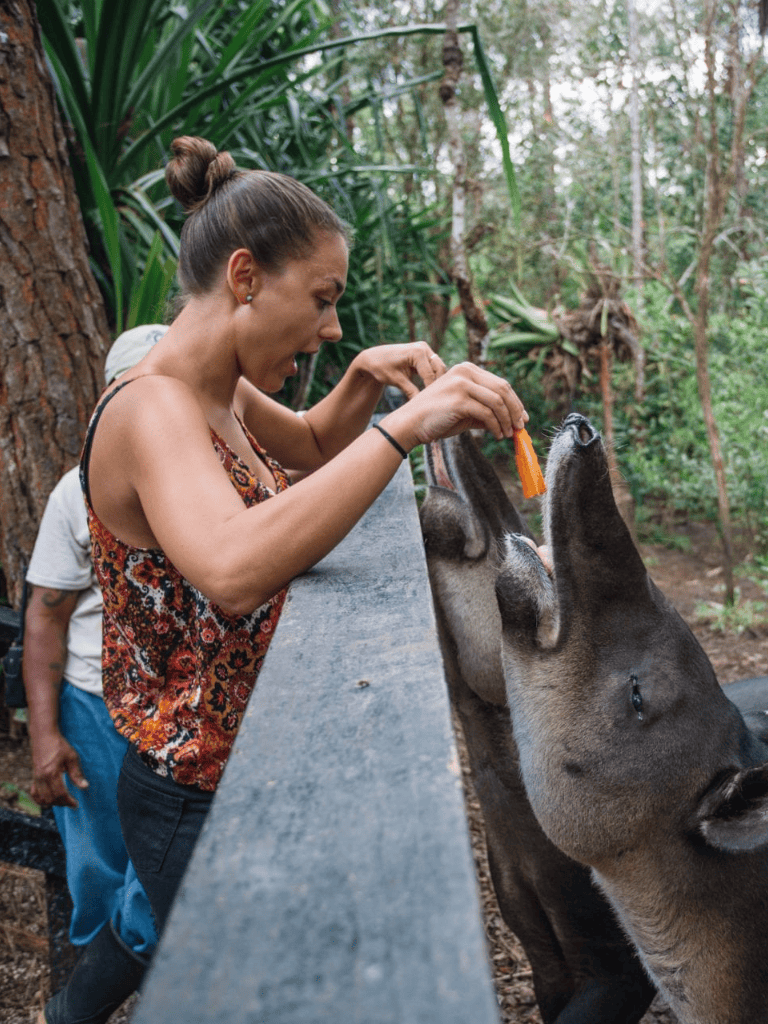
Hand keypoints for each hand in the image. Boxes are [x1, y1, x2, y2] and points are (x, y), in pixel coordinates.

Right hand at [30, 731, 88, 808]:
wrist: (44, 737)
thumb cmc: (59, 745)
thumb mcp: (72, 757)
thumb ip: (76, 774)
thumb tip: (84, 787)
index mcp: (52, 773)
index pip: (60, 794)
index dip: (68, 801)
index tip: (76, 804)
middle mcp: (41, 778)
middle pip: (51, 799)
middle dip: (62, 803)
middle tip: (71, 802)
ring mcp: (36, 778)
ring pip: (42, 799)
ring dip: (53, 803)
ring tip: (63, 800)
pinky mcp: (34, 777)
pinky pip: (35, 794)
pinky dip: (41, 799)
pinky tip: (50, 798)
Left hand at [352, 342, 446, 398]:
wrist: (373, 358)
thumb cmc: (382, 367)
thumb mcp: (396, 380)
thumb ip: (410, 391)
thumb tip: (421, 404)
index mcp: (418, 352)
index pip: (430, 375)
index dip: (431, 390)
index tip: (430, 403)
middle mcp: (423, 348)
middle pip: (439, 369)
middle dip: (439, 384)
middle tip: (435, 400)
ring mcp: (425, 349)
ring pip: (438, 367)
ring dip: (437, 380)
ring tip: (433, 396)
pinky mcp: (424, 353)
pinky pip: (433, 366)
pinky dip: (433, 376)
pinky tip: (430, 389)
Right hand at [381, 362, 527, 447]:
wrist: (410, 424)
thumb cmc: (436, 418)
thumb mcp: (465, 411)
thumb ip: (485, 410)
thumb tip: (511, 420)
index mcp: (466, 369)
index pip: (500, 383)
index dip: (515, 401)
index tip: (522, 417)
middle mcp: (465, 372)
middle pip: (502, 389)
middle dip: (515, 410)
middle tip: (520, 427)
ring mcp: (461, 384)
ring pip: (497, 401)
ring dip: (506, 421)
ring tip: (508, 434)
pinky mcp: (459, 400)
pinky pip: (487, 413)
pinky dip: (496, 426)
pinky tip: (497, 435)